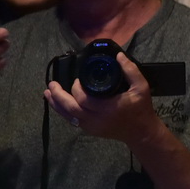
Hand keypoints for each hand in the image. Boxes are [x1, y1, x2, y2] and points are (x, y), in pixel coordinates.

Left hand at [43, 52, 162, 146]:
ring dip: (56, 105)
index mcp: (108, 108)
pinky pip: (73, 121)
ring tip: (47, 94)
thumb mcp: (141, 87)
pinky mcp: (90, 131)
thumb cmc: (141, 108)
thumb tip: (118, 56)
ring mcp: (92, 127)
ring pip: (68, 116)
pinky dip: (63, 112)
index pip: (84, 99)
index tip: (77, 79)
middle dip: (59, 96)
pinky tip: (57, 104)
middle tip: (51, 85)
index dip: (76, 88)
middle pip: (71, 108)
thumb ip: (131, 71)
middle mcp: (97, 119)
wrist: (141, 132)